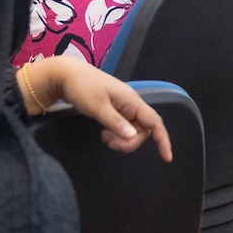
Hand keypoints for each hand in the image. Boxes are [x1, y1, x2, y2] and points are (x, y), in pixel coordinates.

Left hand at [21, 56, 173, 161]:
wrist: (66, 75)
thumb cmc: (82, 87)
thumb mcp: (97, 106)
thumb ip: (116, 122)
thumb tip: (132, 136)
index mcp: (132, 101)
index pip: (154, 122)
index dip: (163, 139)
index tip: (167, 158)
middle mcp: (131, 104)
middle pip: (143, 130)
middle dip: (130, 142)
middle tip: (109, 143)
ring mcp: (123, 107)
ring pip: (132, 130)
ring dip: (122, 139)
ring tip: (104, 138)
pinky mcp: (115, 110)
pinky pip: (123, 126)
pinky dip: (116, 134)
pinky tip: (104, 134)